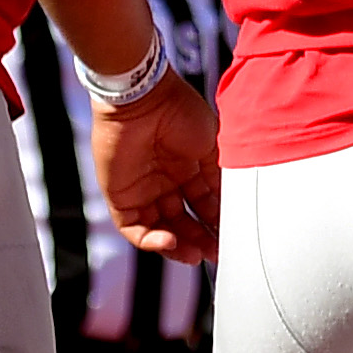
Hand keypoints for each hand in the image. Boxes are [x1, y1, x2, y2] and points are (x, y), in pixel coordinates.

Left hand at [92, 72, 220, 263]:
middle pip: (183, 221)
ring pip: (161, 229)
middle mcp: (166, 180)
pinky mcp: (121, 196)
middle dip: (200, 239)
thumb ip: (221, 177)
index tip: (231, 238)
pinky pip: (134, 228)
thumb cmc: (180, 112)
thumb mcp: (213, 146)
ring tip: (196, 254)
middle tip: (216, 253)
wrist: (143, 98)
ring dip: (178, 246)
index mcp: (188, 167)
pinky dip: (151, 241)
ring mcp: (142, 190)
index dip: (216, 223)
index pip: (204, 205)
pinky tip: (171, 242)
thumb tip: (232, 207)